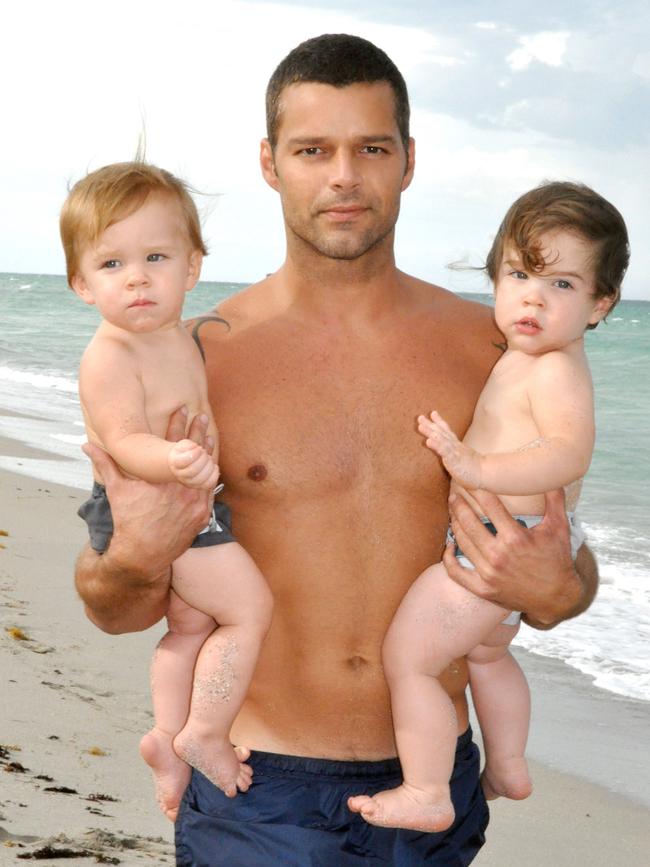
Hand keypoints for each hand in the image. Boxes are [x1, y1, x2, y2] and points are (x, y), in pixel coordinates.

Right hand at [82, 409, 213, 576]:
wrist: (142, 555)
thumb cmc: (127, 520)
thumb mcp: (116, 490)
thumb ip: (105, 463)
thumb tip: (86, 445)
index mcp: (161, 476)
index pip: (173, 441)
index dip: (177, 422)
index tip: (181, 408)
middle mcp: (181, 487)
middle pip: (194, 452)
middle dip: (196, 431)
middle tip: (200, 416)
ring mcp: (195, 502)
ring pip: (206, 469)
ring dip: (207, 451)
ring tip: (208, 435)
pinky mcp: (202, 514)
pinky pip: (210, 489)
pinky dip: (209, 475)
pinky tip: (211, 464)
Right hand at [168, 439, 219, 489]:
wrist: (178, 466)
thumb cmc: (182, 452)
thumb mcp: (183, 444)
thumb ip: (189, 444)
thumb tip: (195, 446)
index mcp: (175, 462)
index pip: (184, 460)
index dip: (194, 453)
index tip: (198, 447)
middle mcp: (180, 475)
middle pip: (193, 470)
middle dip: (203, 458)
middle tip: (203, 452)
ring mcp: (189, 482)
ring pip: (200, 478)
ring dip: (208, 466)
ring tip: (208, 458)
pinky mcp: (198, 486)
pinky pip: (207, 484)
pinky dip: (214, 475)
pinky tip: (214, 467)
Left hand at [418, 411, 482, 487]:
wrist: (486, 474)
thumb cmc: (474, 470)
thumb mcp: (464, 460)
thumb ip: (458, 457)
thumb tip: (453, 457)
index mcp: (457, 446)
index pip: (448, 431)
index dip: (440, 422)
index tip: (433, 413)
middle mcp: (455, 446)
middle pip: (441, 432)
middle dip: (430, 424)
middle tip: (419, 417)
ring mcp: (455, 451)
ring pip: (441, 439)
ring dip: (430, 432)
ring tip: (420, 426)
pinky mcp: (455, 459)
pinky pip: (444, 451)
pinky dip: (436, 445)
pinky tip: (428, 441)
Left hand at [443, 489, 581, 625]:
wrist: (557, 598)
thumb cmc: (557, 560)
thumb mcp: (560, 528)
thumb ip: (555, 500)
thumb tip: (553, 476)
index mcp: (515, 538)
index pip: (489, 506)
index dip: (477, 490)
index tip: (470, 480)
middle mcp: (498, 555)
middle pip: (469, 522)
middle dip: (459, 505)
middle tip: (454, 495)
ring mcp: (488, 573)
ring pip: (462, 543)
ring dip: (455, 525)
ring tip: (453, 513)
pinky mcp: (483, 589)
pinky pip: (456, 573)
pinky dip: (448, 559)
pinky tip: (449, 546)